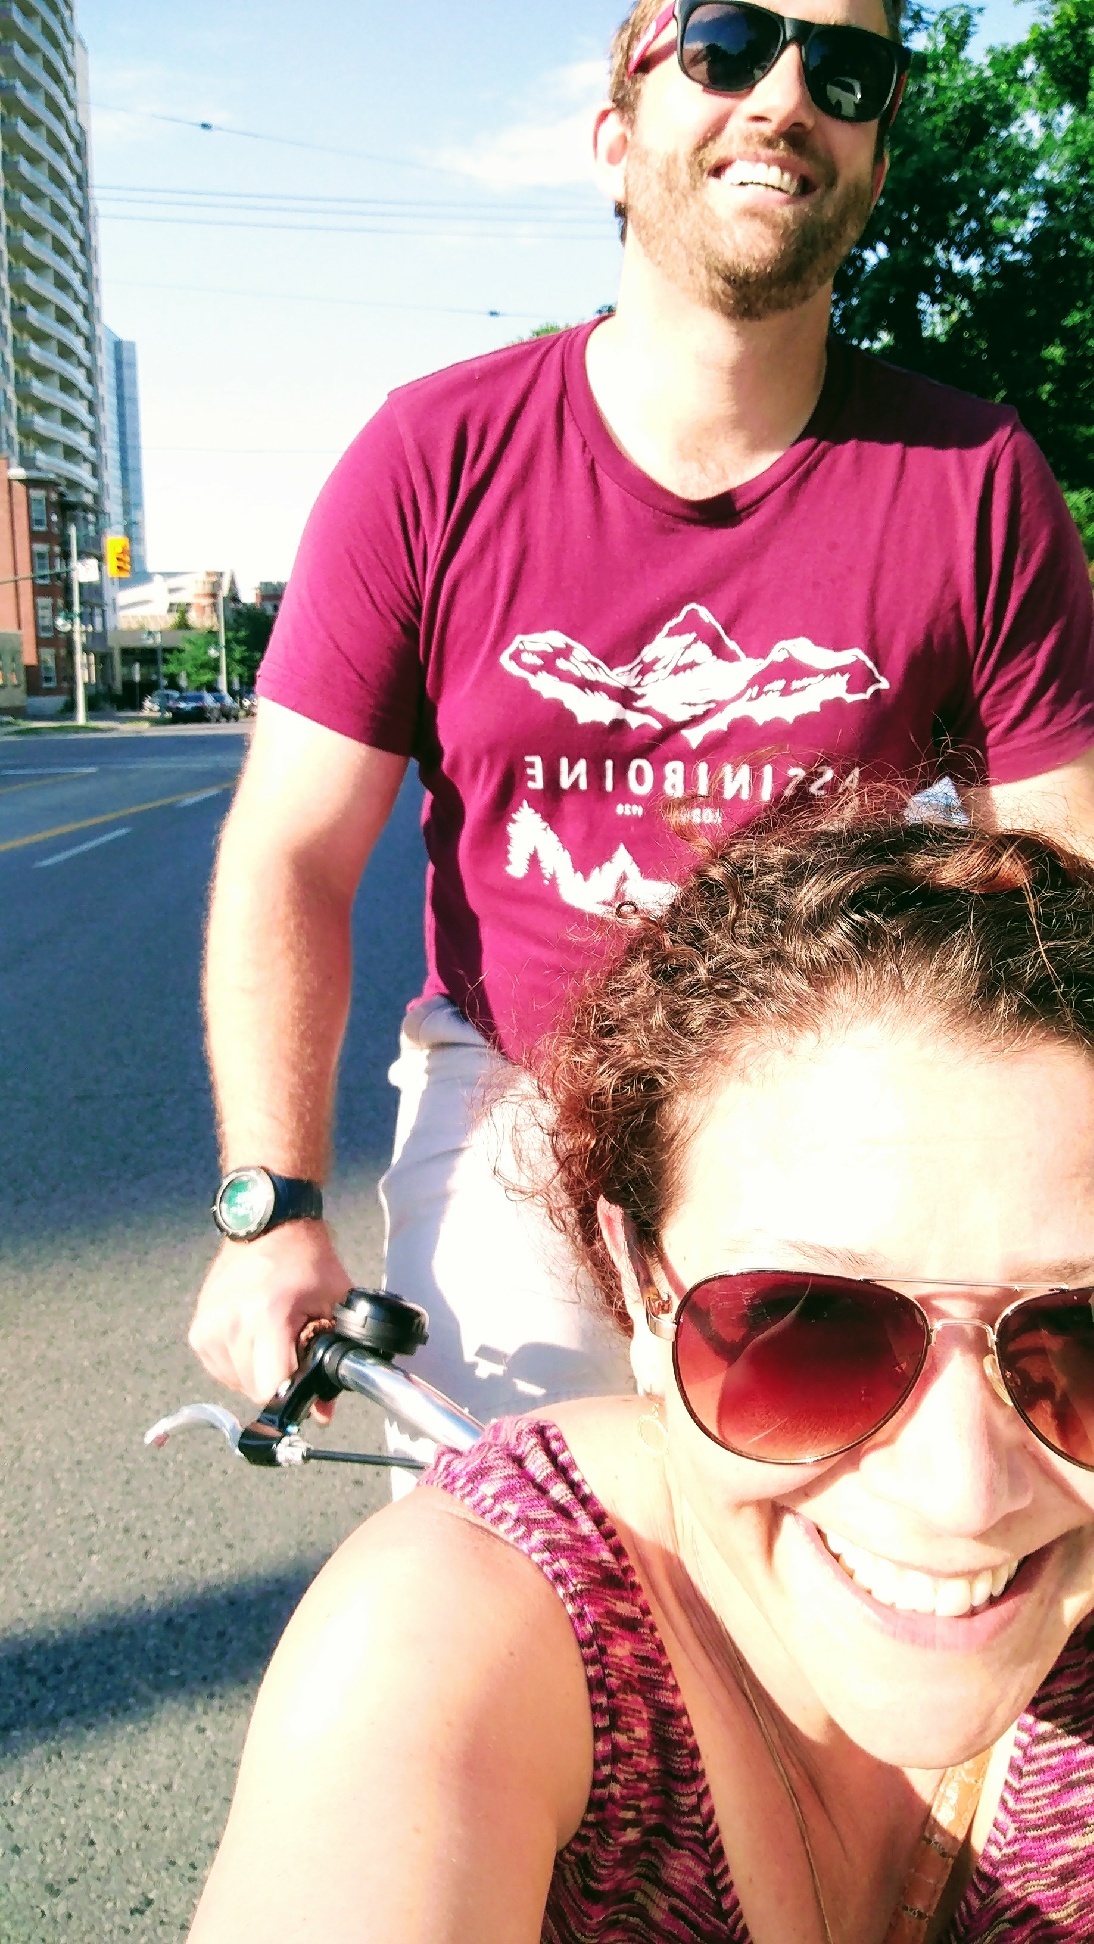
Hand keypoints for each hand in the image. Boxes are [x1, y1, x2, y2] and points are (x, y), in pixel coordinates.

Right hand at [189, 1221, 352, 1423]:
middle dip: (278, 1380)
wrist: (268, 1226)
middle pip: (254, 1390)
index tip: (307, 1387)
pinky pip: (220, 1369)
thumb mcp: (334, 1304)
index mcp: (266, 1318)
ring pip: (236, 1383)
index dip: (293, 1396)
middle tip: (294, 1349)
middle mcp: (230, 1324)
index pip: (271, 1389)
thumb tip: (323, 1413)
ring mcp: (208, 1327)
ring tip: (273, 1337)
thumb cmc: (306, 1261)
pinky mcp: (197, 1330)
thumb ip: (334, 1357)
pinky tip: (254, 1336)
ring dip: (257, 1372)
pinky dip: (239, 1363)